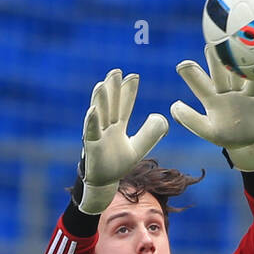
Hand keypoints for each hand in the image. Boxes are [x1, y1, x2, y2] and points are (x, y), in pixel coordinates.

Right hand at [79, 69, 168, 214]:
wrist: (105, 182)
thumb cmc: (118, 164)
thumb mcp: (138, 148)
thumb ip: (149, 134)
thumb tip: (162, 118)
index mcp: (118, 126)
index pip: (124, 105)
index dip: (128, 92)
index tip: (133, 76)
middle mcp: (106, 127)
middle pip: (111, 104)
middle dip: (113, 89)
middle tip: (116, 71)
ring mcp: (98, 135)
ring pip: (99, 114)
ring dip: (101, 99)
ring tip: (103, 84)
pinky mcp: (91, 146)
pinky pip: (91, 132)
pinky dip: (92, 121)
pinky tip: (93, 109)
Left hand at [171, 42, 253, 171]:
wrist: (247, 141)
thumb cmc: (224, 135)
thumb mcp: (208, 131)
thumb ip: (191, 120)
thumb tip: (174, 106)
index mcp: (211, 99)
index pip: (200, 84)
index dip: (192, 76)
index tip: (182, 65)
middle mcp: (225, 90)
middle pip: (220, 72)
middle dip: (215, 59)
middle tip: (209, 44)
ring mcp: (241, 92)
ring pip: (238, 73)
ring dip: (236, 60)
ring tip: (234, 44)